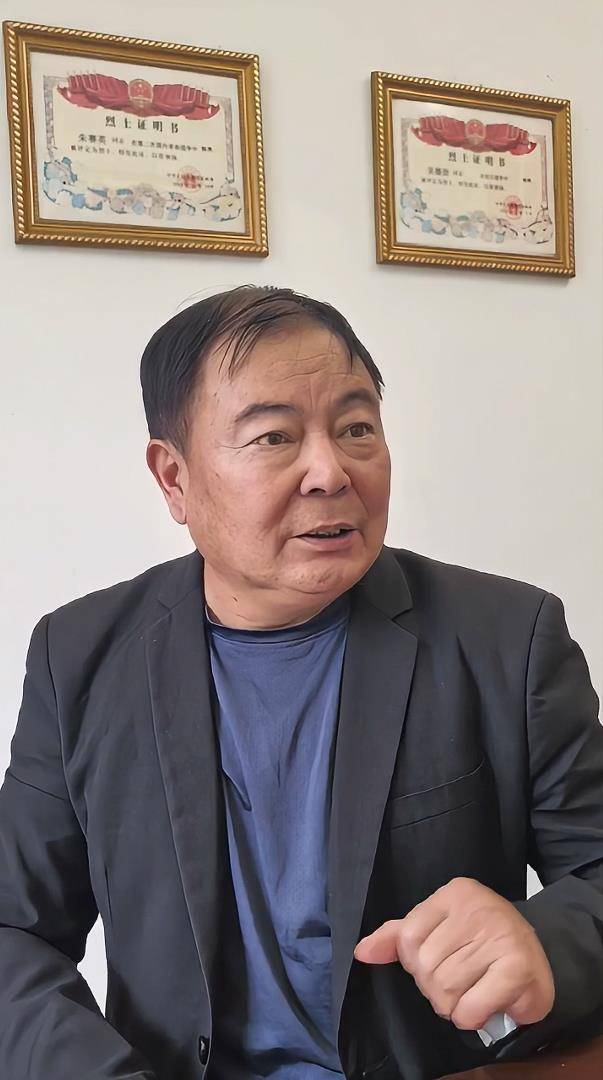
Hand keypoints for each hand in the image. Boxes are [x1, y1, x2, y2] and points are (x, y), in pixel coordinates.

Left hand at [354, 877, 554, 1031]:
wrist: (540, 960)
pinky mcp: (517, 968)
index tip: (439, 962)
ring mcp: (499, 935)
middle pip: (424, 967)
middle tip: (460, 982)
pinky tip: (484, 1005)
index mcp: (453, 893)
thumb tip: (362, 952)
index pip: (407, 937)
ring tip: (472, 992)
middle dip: (435, 987)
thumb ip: (398, 937)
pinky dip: (471, 1017)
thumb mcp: (438, 929)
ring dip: (454, 1005)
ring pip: (444, 990)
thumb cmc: (481, 944)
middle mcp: (477, 908)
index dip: (416, 963)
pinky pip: (469, 1009)